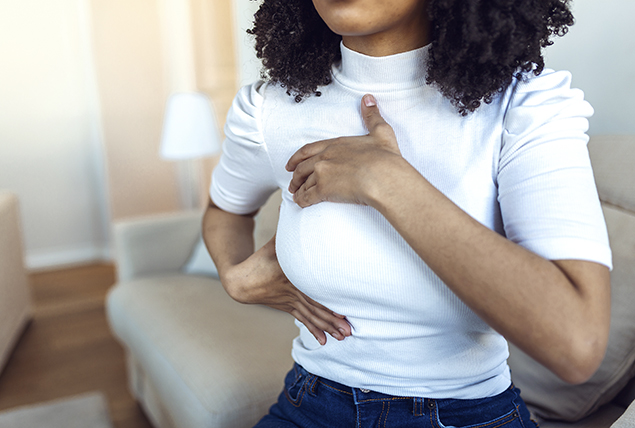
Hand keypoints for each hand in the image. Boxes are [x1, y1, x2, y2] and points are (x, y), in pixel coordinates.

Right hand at [225, 235, 351, 344]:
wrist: (241, 280)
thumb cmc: (262, 257)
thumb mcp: (276, 240)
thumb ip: (289, 225)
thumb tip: (294, 202)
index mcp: (292, 276)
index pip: (312, 292)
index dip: (327, 303)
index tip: (343, 311)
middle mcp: (293, 292)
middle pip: (316, 309)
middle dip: (333, 320)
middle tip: (349, 330)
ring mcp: (291, 302)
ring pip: (312, 317)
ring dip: (328, 327)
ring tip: (343, 337)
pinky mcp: (288, 308)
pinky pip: (304, 320)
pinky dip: (315, 330)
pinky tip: (324, 342)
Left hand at [286, 94, 403, 207]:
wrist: (384, 177)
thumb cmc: (385, 158)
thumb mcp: (381, 132)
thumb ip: (372, 116)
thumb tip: (368, 99)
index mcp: (336, 144)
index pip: (309, 150)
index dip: (298, 157)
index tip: (292, 163)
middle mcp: (325, 157)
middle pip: (302, 167)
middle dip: (295, 175)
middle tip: (292, 182)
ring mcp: (322, 173)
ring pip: (304, 182)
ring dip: (298, 189)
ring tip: (296, 194)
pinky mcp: (324, 190)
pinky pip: (307, 196)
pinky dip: (302, 200)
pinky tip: (300, 202)